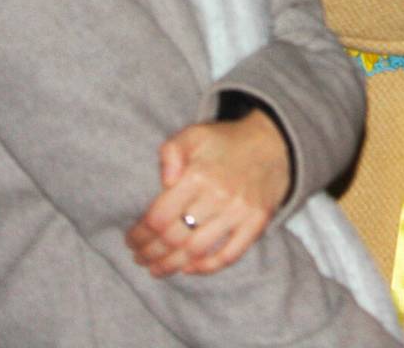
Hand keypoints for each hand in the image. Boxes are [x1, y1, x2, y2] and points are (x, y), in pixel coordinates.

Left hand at [126, 112, 290, 276]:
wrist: (272, 145)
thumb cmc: (225, 142)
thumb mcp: (194, 134)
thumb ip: (172, 151)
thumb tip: (164, 180)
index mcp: (198, 175)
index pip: (159, 217)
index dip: (140, 234)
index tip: (131, 239)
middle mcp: (219, 195)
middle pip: (175, 237)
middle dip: (151, 253)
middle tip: (139, 257)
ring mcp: (239, 212)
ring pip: (197, 251)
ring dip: (171, 265)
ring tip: (156, 269)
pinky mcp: (256, 223)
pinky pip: (229, 254)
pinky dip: (207, 267)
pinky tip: (190, 269)